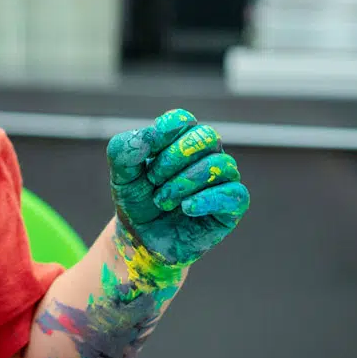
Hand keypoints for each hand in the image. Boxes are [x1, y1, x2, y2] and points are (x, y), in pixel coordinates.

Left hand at [106, 109, 249, 267]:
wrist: (142, 237)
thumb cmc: (136, 199)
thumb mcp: (121, 173)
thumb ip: (125, 149)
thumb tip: (149, 136)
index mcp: (180, 139)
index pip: (182, 120)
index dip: (164, 132)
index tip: (146, 153)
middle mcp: (206, 155)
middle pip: (206, 137)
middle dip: (174, 157)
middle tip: (153, 179)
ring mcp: (222, 180)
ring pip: (221, 165)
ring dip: (185, 182)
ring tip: (163, 200)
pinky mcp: (231, 207)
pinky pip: (235, 194)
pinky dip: (207, 199)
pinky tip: (186, 208)